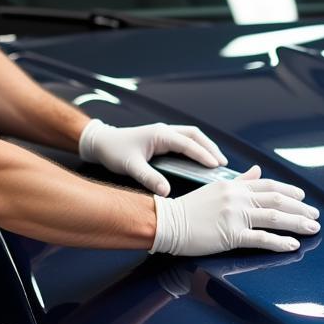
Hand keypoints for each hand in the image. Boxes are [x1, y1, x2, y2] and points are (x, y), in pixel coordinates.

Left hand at [78, 119, 225, 195]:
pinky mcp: (161, 138)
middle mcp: (164, 131)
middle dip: (210, 148)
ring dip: (205, 147)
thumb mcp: (130, 166)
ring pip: (191, 136)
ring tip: (216, 162)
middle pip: (195, 135)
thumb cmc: (114, 151)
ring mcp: (163, 133)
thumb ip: (149, 178)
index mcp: (160, 134)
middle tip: (222, 164)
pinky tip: (200, 160)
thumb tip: (166, 192)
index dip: (203, 154)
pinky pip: (185, 140)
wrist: (100, 142)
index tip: (216, 166)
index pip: (188, 143)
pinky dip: (196, 148)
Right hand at [150, 165, 320, 255]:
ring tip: (313, 228)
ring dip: (297, 223)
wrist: (166, 222)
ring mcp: (235, 215)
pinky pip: (260, 238)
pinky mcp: (230, 234)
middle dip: (300, 208)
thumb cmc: (188, 209)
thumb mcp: (215, 188)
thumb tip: (257, 170)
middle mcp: (237, 197)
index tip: (304, 197)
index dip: (290, 191)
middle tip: (315, 215)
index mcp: (234, 186)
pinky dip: (279, 241)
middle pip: (277, 200)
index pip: (269, 185)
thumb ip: (240, 180)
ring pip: (274, 217)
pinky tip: (292, 245)